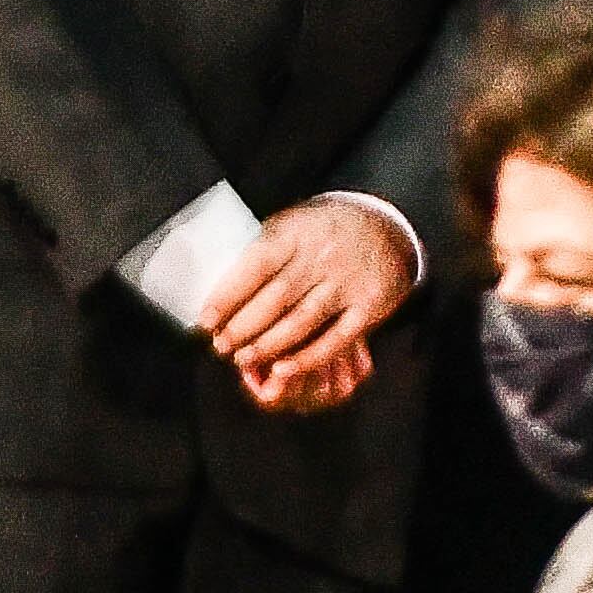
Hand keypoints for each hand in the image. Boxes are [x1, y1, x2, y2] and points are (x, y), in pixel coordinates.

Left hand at [199, 199, 414, 413]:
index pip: (256, 265)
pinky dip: (307, 358)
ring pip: (301, 321)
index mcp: (298, 232)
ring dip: (267, 345)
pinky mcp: (368, 306)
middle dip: (242, 327)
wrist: (387, 226)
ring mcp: (347, 282)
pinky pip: (335, 339)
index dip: (228, 296)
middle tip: (221, 345)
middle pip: (276, 298)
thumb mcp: (295, 224)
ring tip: (243, 358)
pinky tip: (283, 369)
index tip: (205, 320)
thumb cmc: (327, 230)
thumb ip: (266, 250)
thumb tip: (221, 291)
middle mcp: (323, 256)